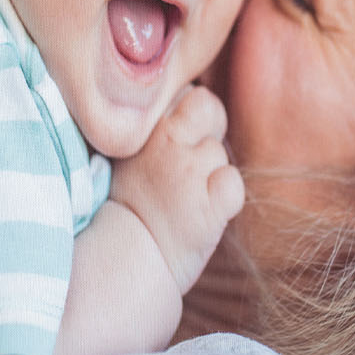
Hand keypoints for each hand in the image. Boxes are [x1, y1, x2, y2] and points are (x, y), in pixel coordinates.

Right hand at [109, 84, 244, 295]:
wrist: (120, 262)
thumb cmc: (126, 208)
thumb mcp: (125, 154)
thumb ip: (152, 126)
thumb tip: (189, 100)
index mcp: (140, 127)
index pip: (184, 92)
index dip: (184, 116)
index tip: (171, 140)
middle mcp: (163, 143)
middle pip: (208, 106)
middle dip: (208, 127)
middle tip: (190, 162)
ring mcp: (187, 173)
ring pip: (220, 152)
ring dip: (211, 172)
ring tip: (185, 198)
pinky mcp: (207, 207)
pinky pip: (233, 185)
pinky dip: (225, 199)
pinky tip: (204, 212)